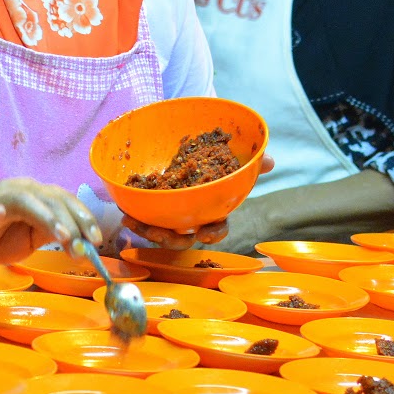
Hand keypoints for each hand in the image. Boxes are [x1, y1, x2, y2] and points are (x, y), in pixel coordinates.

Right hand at [0, 178, 101, 266]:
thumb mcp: (31, 237)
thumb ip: (52, 232)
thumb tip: (82, 239)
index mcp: (34, 195)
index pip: (65, 200)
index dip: (84, 218)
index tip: (97, 241)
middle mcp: (19, 190)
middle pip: (51, 199)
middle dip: (72, 223)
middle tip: (84, 249)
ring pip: (26, 201)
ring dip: (46, 217)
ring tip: (62, 236)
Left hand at [119, 154, 275, 252]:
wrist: (195, 153)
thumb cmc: (216, 164)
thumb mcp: (233, 161)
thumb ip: (250, 163)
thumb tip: (268, 160)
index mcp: (213, 212)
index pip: (217, 229)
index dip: (212, 234)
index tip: (205, 234)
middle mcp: (192, 219)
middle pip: (182, 239)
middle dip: (170, 240)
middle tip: (159, 234)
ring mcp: (172, 216)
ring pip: (160, 232)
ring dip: (146, 230)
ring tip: (131, 221)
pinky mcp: (155, 209)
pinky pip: (145, 217)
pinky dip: (135, 215)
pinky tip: (125, 209)